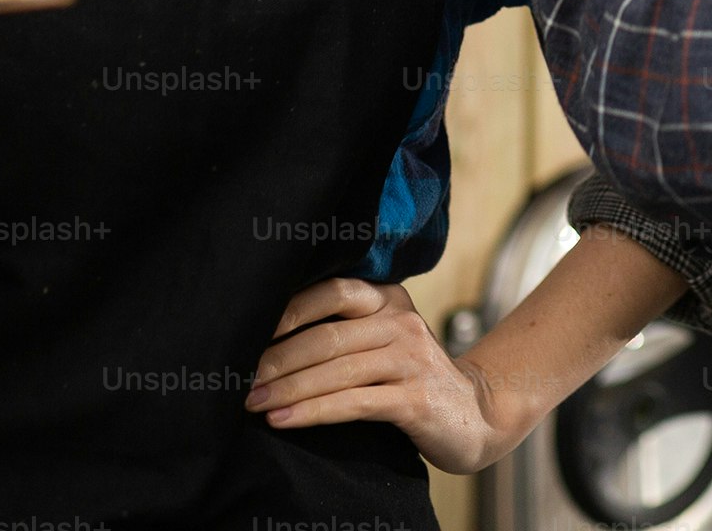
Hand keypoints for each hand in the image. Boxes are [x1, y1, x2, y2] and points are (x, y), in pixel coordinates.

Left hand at [249, 277, 503, 473]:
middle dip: (276, 359)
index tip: (247, 329)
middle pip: (328, 336)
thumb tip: (265, 341)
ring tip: (251, 403)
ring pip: (337, 371)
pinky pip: (354, 403)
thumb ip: (343, 332)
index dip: (290, 309)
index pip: (334, 291)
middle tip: (236, 379)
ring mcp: (411, 360)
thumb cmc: (411, 378)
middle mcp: (402, 323)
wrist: (474, 414)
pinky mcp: (415, 399)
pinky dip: (313, 412)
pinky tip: (283, 421)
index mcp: (389, 300)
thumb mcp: (383, 341)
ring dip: (287, 389)